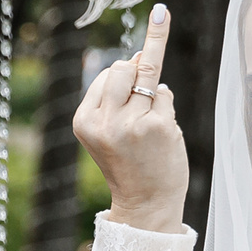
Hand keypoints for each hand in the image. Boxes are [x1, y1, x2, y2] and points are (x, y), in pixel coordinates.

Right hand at [74, 5, 187, 234]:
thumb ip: (117, 96)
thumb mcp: (109, 130)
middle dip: (136, 70)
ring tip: (150, 123)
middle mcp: (106, 121)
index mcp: (85, 121)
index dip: (124, 72)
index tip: (143, 46)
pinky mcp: (159, 126)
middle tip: (142, 98)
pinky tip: (162, 134)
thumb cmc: (129, 164)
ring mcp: (133, 123)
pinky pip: (166, 94)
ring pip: (148, 74)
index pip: (105, 74)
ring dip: (153, 92)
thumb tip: (141, 54)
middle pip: (123, 67)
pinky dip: (166, 108)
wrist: (146, 204)